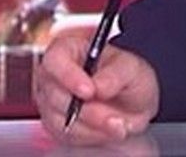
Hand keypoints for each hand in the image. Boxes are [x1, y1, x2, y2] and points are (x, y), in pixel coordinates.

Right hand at [36, 29, 160, 144]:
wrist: (134, 103)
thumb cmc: (127, 76)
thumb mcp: (131, 68)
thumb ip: (115, 75)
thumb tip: (98, 87)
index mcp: (69, 49)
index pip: (55, 59)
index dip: (68, 75)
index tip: (89, 91)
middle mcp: (54, 75)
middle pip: (55, 94)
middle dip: (87, 111)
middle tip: (112, 118)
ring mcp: (51, 101)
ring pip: (58, 120)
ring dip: (91, 127)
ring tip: (117, 126)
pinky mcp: (55, 125)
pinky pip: (65, 136)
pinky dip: (89, 136)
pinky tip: (106, 130)